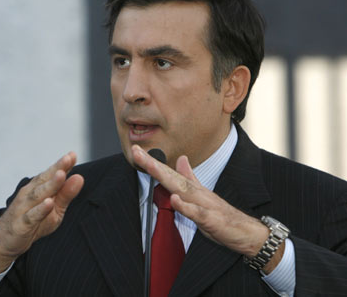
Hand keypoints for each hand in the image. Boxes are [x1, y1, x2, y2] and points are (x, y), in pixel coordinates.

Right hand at [0, 151, 83, 272]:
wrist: (6, 241)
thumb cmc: (35, 221)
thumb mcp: (55, 208)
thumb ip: (66, 193)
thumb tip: (80, 177)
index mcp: (38, 187)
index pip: (52, 173)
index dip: (62, 164)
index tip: (73, 154)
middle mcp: (30, 194)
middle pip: (45, 180)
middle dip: (57, 168)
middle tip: (68, 158)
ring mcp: (24, 208)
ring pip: (38, 195)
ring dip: (50, 184)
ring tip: (61, 175)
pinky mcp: (21, 224)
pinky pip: (31, 216)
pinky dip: (40, 209)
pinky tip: (48, 203)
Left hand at [132, 145, 283, 272]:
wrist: (248, 232)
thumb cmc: (223, 215)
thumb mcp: (202, 195)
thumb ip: (190, 177)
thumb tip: (181, 159)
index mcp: (192, 189)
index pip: (168, 173)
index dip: (152, 162)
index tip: (135, 150)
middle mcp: (196, 193)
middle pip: (171, 176)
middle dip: (153, 164)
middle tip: (136, 152)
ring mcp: (205, 205)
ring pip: (183, 190)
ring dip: (167, 179)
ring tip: (151, 167)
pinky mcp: (212, 220)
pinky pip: (198, 213)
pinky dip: (186, 206)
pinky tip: (175, 199)